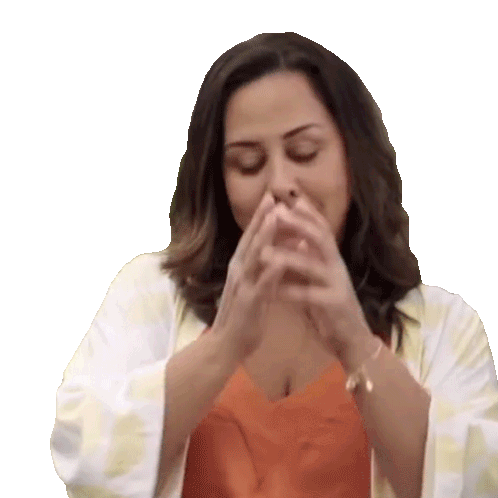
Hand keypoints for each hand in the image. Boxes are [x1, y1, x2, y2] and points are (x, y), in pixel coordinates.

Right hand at [212, 192, 290, 361]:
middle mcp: (238, 271)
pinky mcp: (249, 302)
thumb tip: (285, 252)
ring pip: (254, 257)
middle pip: (251, 240)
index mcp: (241, 268)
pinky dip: (270, 271)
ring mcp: (242, 285)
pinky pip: (261, 285)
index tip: (272, 199)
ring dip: (264, 236)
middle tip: (272, 197)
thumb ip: (269, 271)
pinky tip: (280, 260)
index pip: (252, 238)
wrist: (226, 346)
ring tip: (275, 217)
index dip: (261, 218)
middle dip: (262, 218)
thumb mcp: (257, 289)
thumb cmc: (243, 317)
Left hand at [260, 198, 371, 356]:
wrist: (352, 339)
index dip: (308, 214)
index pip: (321, 230)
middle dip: (299, 224)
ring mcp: (337, 285)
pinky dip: (290, 292)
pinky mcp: (335, 304)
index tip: (288, 199)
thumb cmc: (332, 308)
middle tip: (277, 213)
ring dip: (287, 258)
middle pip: (321, 238)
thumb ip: (312, 261)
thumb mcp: (321, 280)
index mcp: (332, 260)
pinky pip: (309, 295)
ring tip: (264, 253)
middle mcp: (337, 267)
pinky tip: (273, 291)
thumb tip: (299, 239)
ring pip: (313, 266)